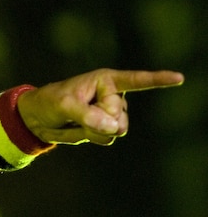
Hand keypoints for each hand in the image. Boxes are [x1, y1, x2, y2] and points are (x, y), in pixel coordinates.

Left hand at [17, 68, 183, 145]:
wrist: (38, 118)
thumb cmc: (49, 102)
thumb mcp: (64, 106)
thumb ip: (88, 115)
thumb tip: (114, 128)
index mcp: (105, 80)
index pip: (137, 80)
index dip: (158, 80)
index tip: (179, 78)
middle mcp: (113, 95)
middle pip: (120, 116)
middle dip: (99, 121)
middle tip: (78, 113)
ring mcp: (111, 113)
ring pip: (117, 130)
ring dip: (96, 131)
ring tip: (78, 121)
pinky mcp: (106, 128)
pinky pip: (107, 139)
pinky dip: (94, 137)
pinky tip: (81, 129)